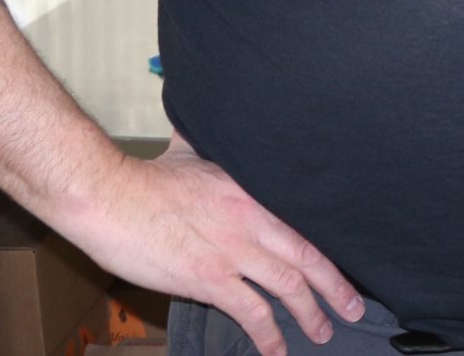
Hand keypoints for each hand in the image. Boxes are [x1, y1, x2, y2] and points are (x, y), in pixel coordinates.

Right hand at [59, 136, 363, 355]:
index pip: (303, 220)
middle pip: (308, 256)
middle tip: (354, 307)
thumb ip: (211, 149)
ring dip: (310, 313)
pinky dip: (268, 334)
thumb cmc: (145, 177)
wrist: (109, 197)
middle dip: (336, 287)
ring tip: (322, 332)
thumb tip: (210, 129)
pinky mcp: (210, 278)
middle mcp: (252, 220)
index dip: (328, 245)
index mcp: (252, 189)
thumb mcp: (192, 152)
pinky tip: (276, 349)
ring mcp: (233, 251)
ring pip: (288, 286)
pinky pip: (252, 312)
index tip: (344, 262)